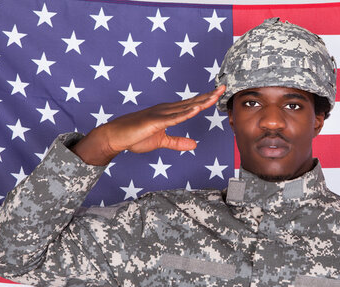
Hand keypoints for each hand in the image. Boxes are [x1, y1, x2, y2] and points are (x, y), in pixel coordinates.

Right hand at [72, 85, 224, 164]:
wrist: (116, 136)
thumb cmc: (135, 136)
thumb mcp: (161, 141)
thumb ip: (178, 142)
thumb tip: (194, 145)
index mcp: (169, 112)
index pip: (192, 104)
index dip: (206, 99)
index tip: (219, 93)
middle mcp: (166, 109)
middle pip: (192, 102)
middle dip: (208, 96)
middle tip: (223, 88)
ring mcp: (161, 114)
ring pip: (185, 107)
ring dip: (201, 102)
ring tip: (215, 96)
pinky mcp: (155, 122)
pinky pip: (173, 118)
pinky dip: (186, 114)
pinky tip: (196, 109)